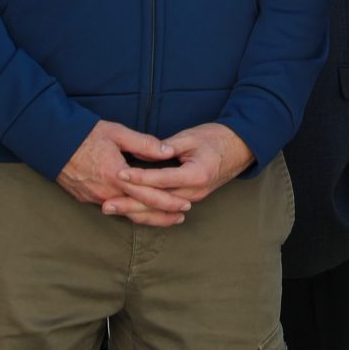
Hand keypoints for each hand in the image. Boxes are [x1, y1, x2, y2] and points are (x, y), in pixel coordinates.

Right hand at [58, 119, 182, 224]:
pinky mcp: (85, 198)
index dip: (168, 201)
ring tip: (165, 218)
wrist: (51, 142)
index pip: (147, 195)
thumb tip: (168, 150)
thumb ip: (144, 143)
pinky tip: (140, 211)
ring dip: (146, 217)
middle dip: (162, 215)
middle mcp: (105, 192)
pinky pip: (112, 209)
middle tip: (181, 216)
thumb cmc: (86, 134)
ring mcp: (94, 197)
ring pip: (125, 213)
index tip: (185, 204)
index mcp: (116, 175)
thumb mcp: (117, 133)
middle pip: (138, 211)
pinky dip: (129, 212)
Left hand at [108, 122, 255, 220]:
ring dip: (136, 211)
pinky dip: (149, 211)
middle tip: (106, 205)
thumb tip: (140, 153)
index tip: (119, 174)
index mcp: (196, 174)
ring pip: (160, 209)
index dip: (139, 177)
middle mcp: (195, 191)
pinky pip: (167, 208)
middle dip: (130, 204)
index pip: (161, 179)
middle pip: (157, 201)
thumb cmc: (217, 138)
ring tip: (113, 210)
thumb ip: (165, 146)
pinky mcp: (192, 197)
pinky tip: (132, 212)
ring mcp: (194, 197)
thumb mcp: (191, 136)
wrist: (242, 148)